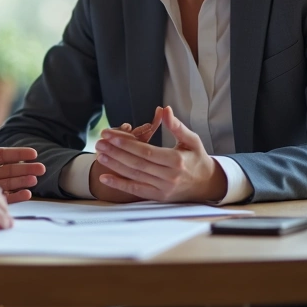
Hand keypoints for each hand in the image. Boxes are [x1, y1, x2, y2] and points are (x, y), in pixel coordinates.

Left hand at [0, 106, 44, 202]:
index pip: (0, 154)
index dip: (17, 153)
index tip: (33, 152)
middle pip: (8, 169)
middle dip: (25, 169)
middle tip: (41, 169)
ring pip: (5, 184)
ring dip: (21, 182)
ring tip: (35, 181)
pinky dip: (11, 197)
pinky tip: (24, 195)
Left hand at [93, 107, 226, 202]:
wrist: (207, 184)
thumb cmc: (197, 159)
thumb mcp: (192, 140)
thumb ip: (177, 126)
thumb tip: (165, 110)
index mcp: (176, 161)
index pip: (146, 152)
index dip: (127, 144)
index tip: (111, 136)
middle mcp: (169, 176)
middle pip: (137, 163)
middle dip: (116, 152)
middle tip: (100, 142)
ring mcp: (163, 188)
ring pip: (134, 176)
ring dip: (114, 165)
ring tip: (99, 154)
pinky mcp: (158, 196)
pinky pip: (136, 190)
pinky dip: (119, 184)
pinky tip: (105, 176)